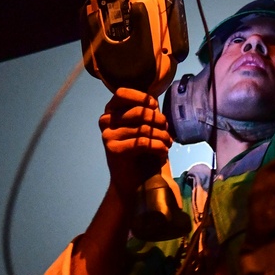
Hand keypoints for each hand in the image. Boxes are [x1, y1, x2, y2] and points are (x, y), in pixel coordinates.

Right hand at [99, 88, 170, 203]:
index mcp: (111, 111)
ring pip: (144, 128)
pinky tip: (163, 151)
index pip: (121, 94)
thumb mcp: (143, 125)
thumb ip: (145, 110)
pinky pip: (143, 142)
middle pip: (138, 112)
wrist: (134, 181)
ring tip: (168, 142)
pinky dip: (158, 146)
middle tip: (167, 130)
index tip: (154, 106)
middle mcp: (105, 121)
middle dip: (159, 120)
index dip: (140, 97)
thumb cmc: (141, 150)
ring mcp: (107, 136)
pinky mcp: (113, 150)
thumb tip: (153, 100)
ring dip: (162, 136)